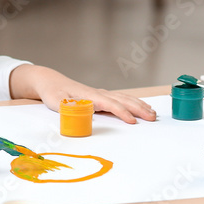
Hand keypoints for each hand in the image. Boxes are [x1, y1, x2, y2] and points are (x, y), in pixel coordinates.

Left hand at [10, 65, 156, 123]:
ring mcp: (100, 94)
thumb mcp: (55, 100)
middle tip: (152, 118)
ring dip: (138, 105)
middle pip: (122, 100)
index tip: (133, 122)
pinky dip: (132, 102)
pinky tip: (140, 106)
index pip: (110, 104)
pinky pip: (120, 98)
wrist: (50, 81)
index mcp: (90, 95)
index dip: (122, 112)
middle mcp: (98, 93)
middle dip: (138, 108)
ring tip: (152, 113)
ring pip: (124, 98)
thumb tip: (75, 112)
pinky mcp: (100, 96)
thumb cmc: (53, 92)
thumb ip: (65, 107)